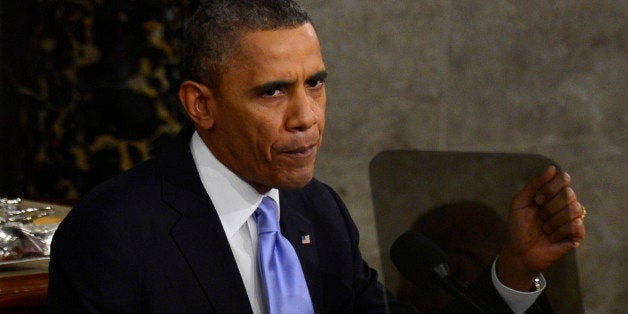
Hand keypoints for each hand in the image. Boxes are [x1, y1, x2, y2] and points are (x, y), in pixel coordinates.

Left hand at [496, 165, 585, 290]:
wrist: (518, 251)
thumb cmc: (517, 227)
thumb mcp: (520, 202)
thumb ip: (534, 184)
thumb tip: (552, 168)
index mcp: (552, 194)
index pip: (563, 178)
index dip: (550, 189)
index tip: (537, 201)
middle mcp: (565, 204)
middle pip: (569, 194)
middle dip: (549, 207)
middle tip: (539, 217)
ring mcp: (572, 219)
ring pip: (574, 209)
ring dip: (553, 221)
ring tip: (544, 229)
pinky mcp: (577, 235)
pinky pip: (576, 225)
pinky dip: (559, 232)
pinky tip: (552, 238)